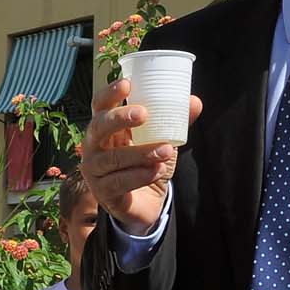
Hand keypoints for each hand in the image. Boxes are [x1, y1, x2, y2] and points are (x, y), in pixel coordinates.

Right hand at [81, 78, 201, 234]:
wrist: (144, 205)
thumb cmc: (146, 165)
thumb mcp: (161, 141)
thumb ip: (175, 122)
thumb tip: (194, 101)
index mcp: (106, 129)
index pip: (100, 106)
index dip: (110, 93)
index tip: (128, 84)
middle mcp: (94, 147)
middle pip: (98, 127)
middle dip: (120, 118)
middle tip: (144, 114)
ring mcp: (95, 170)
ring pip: (114, 158)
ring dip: (142, 152)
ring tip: (166, 150)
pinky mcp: (103, 192)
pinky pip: (120, 182)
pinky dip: (141, 175)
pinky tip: (157, 171)